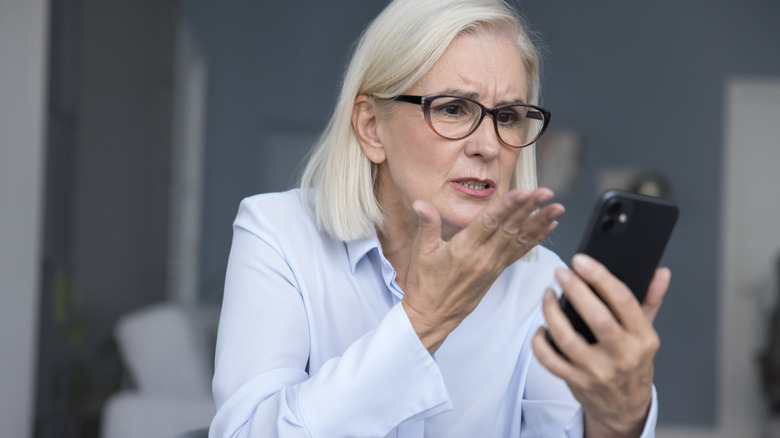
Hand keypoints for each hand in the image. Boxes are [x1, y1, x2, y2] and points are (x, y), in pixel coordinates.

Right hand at [402, 188, 564, 353]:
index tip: (524, 192)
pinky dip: (535, 239)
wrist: (433, 315)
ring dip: (539, 222)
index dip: (507, 206)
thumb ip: (427, 224)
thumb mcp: (421, 252)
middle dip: (530, 208)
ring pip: (519, 239)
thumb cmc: (425, 283)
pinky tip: (548, 227)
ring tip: (557, 208)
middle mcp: (482, 258)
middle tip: (547, 192)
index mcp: (463, 249)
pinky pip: (519, 253)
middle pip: (510, 228)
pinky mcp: (497, 272)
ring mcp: (493, 266)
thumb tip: (420, 202)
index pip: (489, 223)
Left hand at [532, 254, 669, 436]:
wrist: (624, 408)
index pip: (623, 301)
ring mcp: (598, 371)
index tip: (582, 261)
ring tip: (547, 295)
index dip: (600, 276)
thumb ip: (650, 300)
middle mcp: (622, 356)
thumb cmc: (634, 364)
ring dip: (551, 313)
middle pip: (597, 318)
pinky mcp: (577, 382)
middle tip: (561, 272)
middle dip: (576, 290)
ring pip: (568, 339)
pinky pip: (550, 361)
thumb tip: (660, 272)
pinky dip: (540, 343)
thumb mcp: (647, 334)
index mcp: (643, 339)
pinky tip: (542, 328)